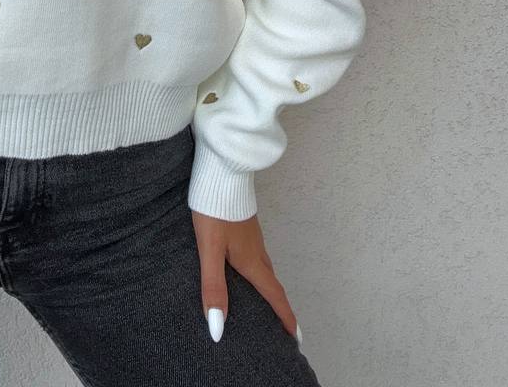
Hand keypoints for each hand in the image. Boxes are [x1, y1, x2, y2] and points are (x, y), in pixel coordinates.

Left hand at [191, 208, 300, 344]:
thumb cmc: (215, 209)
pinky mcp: (245, 223)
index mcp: (250, 260)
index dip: (284, 317)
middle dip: (278, 304)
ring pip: (264, 266)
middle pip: (272, 282)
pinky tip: (244, 265)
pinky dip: (257, 268)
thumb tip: (218, 328)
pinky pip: (256, 253)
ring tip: (264, 299)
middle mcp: (256, 249)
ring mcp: (252, 234)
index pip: (273, 295)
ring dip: (268, 286)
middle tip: (284, 324)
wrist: (222, 169)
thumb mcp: (210, 249)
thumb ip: (214, 286)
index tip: (297, 338)